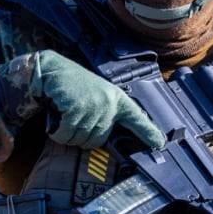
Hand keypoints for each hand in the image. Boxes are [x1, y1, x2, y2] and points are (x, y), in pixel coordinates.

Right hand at [34, 51, 164, 148]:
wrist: (53, 70)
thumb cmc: (72, 86)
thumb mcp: (95, 96)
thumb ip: (104, 114)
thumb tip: (102, 139)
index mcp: (117, 99)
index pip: (137, 119)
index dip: (148, 133)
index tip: (159, 143)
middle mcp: (110, 102)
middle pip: (98, 140)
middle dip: (81, 137)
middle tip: (72, 121)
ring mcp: (94, 105)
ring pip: (81, 139)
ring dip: (67, 135)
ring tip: (64, 117)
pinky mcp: (77, 108)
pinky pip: (67, 134)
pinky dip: (58, 133)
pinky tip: (56, 121)